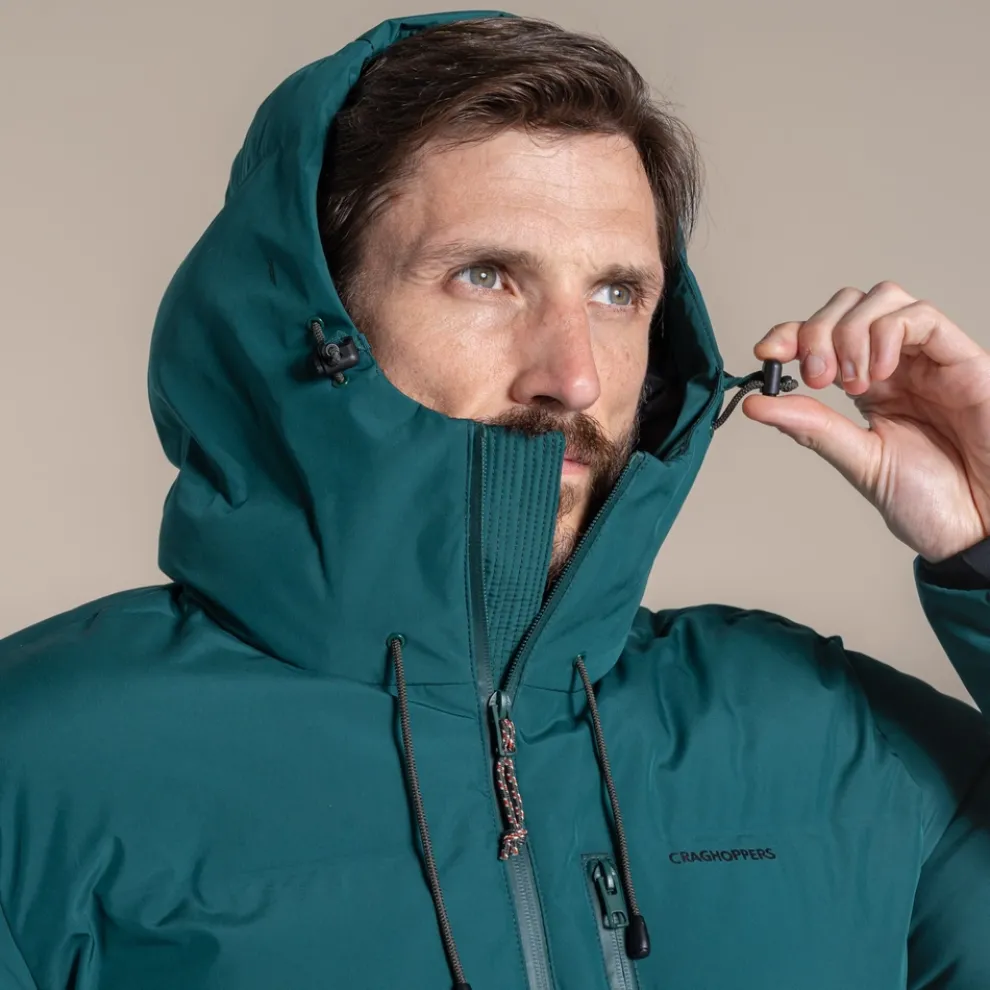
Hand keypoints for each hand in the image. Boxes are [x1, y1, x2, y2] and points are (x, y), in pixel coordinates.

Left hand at [743, 281, 989, 562]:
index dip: (790, 334)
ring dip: (851, 332)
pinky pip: (922, 317)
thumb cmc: (930, 500)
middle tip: (816, 377)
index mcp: (867, 387)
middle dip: (817, 332)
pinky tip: (880, 374)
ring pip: (882, 299)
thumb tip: (757, 404)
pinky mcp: (962, 359)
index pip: (821, 337)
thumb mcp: (858, 460)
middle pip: (846, 307)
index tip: (767, 353)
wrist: (976, 528)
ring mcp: (927, 358)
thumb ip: (812, 428)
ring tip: (852, 382)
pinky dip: (888, 334)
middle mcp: (895, 365)